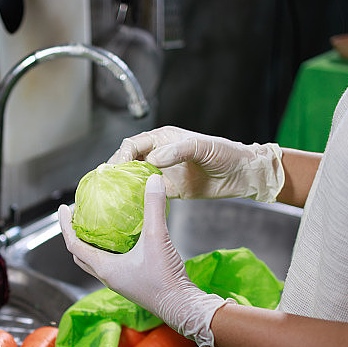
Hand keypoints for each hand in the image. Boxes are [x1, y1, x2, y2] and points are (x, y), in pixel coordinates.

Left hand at [58, 174, 231, 346]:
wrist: (182, 306)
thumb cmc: (165, 279)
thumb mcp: (157, 238)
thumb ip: (153, 208)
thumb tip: (152, 180)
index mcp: (105, 268)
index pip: (73, 244)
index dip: (65, 225)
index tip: (63, 208)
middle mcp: (107, 276)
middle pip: (80, 255)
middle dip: (74, 235)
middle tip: (76, 217)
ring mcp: (119, 281)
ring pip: (94, 261)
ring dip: (90, 244)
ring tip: (95, 225)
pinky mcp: (131, 282)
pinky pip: (111, 263)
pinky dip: (108, 250)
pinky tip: (123, 238)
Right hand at [108, 126, 284, 202]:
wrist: (242, 175)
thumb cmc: (226, 154)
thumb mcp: (202, 147)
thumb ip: (178, 151)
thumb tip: (154, 158)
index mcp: (164, 139)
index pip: (134, 144)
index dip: (122, 155)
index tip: (116, 169)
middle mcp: (159, 154)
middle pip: (129, 160)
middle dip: (116, 171)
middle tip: (105, 184)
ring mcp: (163, 173)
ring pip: (135, 178)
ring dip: (123, 186)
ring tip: (110, 197)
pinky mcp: (170, 190)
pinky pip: (148, 194)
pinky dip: (137, 200)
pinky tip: (129, 207)